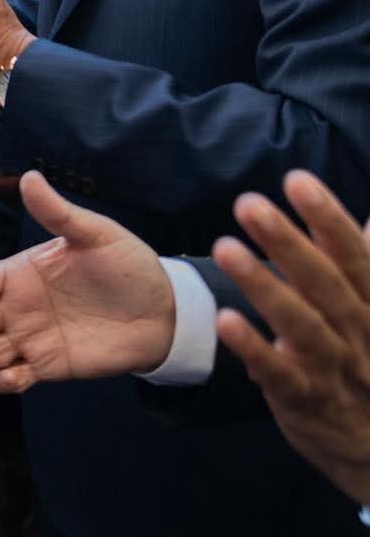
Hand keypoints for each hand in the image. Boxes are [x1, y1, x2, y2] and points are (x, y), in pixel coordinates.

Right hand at [0, 171, 172, 392]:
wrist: (166, 311)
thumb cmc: (127, 267)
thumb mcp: (94, 234)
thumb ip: (58, 213)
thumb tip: (29, 176)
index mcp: (20, 274)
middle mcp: (18, 307)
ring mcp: (33, 337)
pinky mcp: (52, 365)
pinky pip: (21, 375)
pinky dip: (6, 381)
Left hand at [213, 171, 369, 505]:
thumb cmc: (367, 365)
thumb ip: (368, 268)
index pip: (355, 259)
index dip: (329, 219)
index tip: (297, 179)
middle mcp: (360, 335)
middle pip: (326, 285)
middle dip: (289, 243)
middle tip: (248, 203)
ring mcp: (335, 370)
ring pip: (303, 327)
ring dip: (264, 287)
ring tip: (225, 247)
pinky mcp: (306, 402)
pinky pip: (281, 375)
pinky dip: (255, 349)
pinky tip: (225, 321)